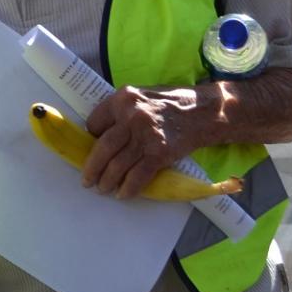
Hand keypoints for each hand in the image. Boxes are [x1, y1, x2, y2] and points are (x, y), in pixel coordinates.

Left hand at [83, 84, 205, 198]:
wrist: (205, 111)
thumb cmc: (171, 103)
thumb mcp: (141, 97)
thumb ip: (121, 111)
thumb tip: (101, 135)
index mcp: (123, 99)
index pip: (94, 123)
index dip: (91, 139)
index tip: (91, 150)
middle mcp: (131, 116)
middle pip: (103, 148)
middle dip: (92, 168)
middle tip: (87, 180)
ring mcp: (146, 136)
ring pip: (117, 165)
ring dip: (107, 181)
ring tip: (102, 188)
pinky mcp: (160, 153)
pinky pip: (138, 176)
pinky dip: (128, 188)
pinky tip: (123, 194)